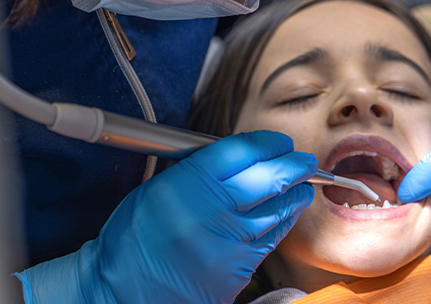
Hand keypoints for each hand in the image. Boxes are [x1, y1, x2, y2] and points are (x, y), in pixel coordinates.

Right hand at [14, 131, 315, 303]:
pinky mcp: (240, 267)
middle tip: (303, 159)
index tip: (278, 142)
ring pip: (279, 208)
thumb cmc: (136, 240)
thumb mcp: (156, 190)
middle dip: (294, 164)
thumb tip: (240, 154)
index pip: (239, 152)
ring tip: (304, 182)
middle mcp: (210, 213)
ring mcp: (229, 242)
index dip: (267, 143)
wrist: (127, 292)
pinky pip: (273, 235)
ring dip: (297, 191)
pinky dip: (285, 218)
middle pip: (270, 177)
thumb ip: (198, 170)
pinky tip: (288, 209)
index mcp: (183, 186)